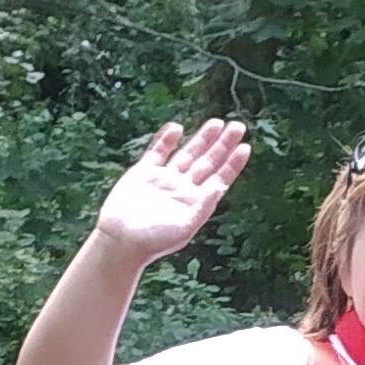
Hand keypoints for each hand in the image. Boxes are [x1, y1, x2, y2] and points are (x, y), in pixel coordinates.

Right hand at [93, 120, 249, 264]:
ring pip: (187, 154)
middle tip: (238, 126)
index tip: (245, 147)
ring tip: (216, 122)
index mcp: (195, 202)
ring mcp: (163, 179)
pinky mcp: (143, 173)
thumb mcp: (184, 227)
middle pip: (207, 162)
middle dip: (222, 145)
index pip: (219, 178)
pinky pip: (158, 151)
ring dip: (201, 138)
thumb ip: (203, 206)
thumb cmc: (153, 241)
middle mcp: (182, 189)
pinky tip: (177, 128)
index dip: (232, 163)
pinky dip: (166, 139)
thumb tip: (220, 186)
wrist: (120, 241)